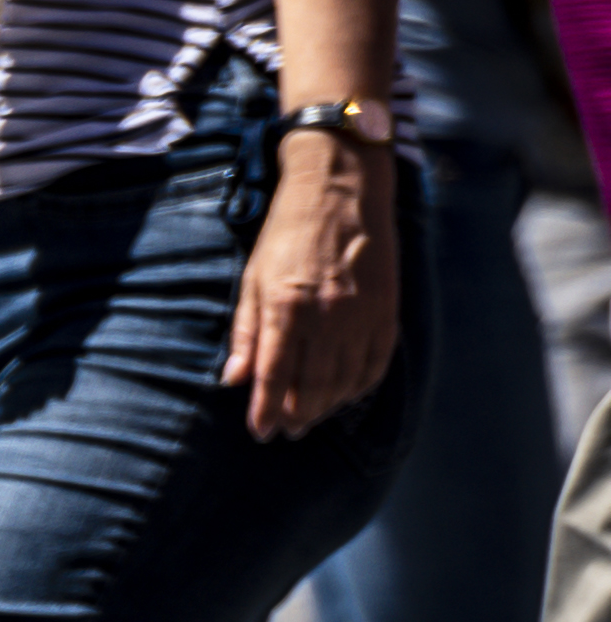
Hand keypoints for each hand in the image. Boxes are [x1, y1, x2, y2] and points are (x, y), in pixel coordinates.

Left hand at [236, 133, 399, 436]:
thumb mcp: (252, 280)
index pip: (274, 376)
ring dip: (327, 405)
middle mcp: (327, 315)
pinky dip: (361, 385)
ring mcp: (361, 313)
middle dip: (297, 414)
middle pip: (312, 385)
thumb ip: (246, 333)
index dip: (266, 410)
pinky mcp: (386, 307)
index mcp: (286, 308)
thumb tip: (234, 381)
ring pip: (345, 380)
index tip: (261, 432)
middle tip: (286, 429)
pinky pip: (376, 361)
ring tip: (310, 416)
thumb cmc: (288, 234)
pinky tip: (346, 394)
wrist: (341, 189)